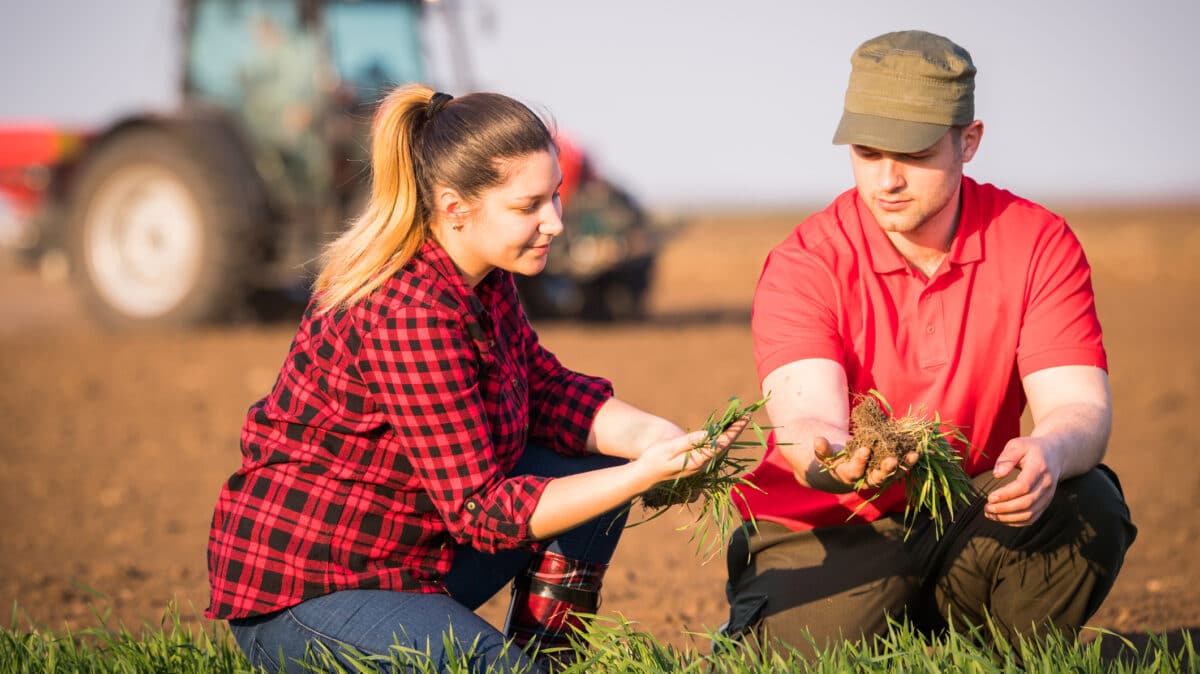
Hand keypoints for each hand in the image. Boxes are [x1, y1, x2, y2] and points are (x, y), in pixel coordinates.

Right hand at [633, 418, 749, 489]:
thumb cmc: (654, 459)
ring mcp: (701, 466)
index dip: (733, 431)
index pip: (721, 444)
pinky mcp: (698, 463)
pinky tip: (726, 431)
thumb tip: (709, 435)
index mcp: (698, 461)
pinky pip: (714, 450)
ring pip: (720, 448)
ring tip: (740, 421)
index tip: (743, 419)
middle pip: (725, 446)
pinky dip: (721, 439)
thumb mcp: (669, 448)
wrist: (646, 476)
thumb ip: (690, 442)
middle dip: (736, 431)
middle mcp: (703, 465)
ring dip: (730, 434)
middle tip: (747, 416)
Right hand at [801, 436, 918, 492]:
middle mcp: (866, 479)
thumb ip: (822, 450)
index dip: (860, 461)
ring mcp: (879, 476)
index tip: (865, 449)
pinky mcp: (888, 471)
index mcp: (849, 475)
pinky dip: (908, 461)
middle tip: (892, 460)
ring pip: (893, 474)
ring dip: (904, 465)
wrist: (843, 471)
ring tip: (914, 455)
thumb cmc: (833, 460)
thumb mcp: (825, 456)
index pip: (855, 471)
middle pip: (877, 478)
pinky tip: (917, 451)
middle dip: (885, 470)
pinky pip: (900, 467)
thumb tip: (818, 439)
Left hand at [985, 436, 1061, 525]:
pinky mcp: (1045, 504)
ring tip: (990, 514)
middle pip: (1026, 503)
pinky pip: (1032, 518)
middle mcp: (1046, 485)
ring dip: (1008, 518)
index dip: (1006, 494)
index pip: (1024, 486)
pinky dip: (1016, 522)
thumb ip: (1006, 457)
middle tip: (986, 508)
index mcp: (1039, 468)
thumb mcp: (1017, 445)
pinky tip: (1001, 517)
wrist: (1054, 455)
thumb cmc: (1031, 449)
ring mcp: (1047, 496)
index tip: (990, 497)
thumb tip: (997, 474)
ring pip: (1029, 514)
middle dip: (1004, 508)